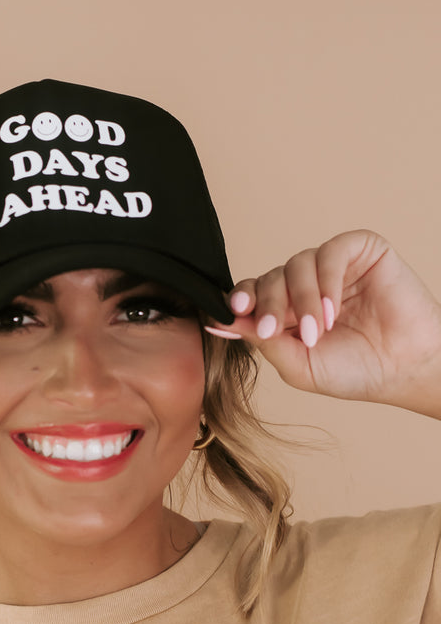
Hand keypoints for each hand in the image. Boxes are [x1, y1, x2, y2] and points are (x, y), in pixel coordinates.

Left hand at [208, 230, 440, 419]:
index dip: (240, 299)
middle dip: (269, 305)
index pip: (252, 294)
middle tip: (276, 330)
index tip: (235, 311)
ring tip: (318, 329)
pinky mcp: (360, 251)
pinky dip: (325, 281)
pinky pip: (330, 252)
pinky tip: (331, 309)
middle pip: (269, 278)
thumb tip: (218, 323)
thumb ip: (261, 340)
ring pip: (296, 264)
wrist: (405, 369)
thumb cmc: (355, 371)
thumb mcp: (298, 364)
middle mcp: (305, 285)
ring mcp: (332, 267)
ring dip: (301, 299)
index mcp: (286, 311)